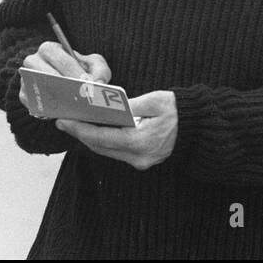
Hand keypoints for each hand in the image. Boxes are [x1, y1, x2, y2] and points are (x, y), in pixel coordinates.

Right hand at [19, 41, 110, 113]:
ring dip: (59, 100)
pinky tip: (64, 114)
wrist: (56, 77)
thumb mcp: (91, 64)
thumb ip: (99, 70)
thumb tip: (98, 83)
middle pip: (51, 77)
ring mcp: (26, 79)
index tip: (90, 87)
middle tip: (85, 100)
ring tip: (77, 108)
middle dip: (69, 89)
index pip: (65, 63)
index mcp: (49, 49)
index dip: (79, 76)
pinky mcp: (23, 95)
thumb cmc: (76, 69)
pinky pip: (36, 105)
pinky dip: (50, 111)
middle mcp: (33, 61)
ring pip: (42, 91)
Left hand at [56, 90, 176, 169]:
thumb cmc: (178, 110)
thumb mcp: (155, 101)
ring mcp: (140, 161)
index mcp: (141, 141)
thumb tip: (105, 105)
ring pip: (106, 151)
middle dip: (80, 134)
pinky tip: (92, 129)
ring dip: (89, 138)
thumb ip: (129, 104)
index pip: (101, 138)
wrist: (199, 128)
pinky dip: (102, 140)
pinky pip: (115, 151)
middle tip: (63, 120)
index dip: (80, 129)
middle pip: (100, 147)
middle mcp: (139, 156)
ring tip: (73, 123)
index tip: (64, 120)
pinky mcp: (141, 160)